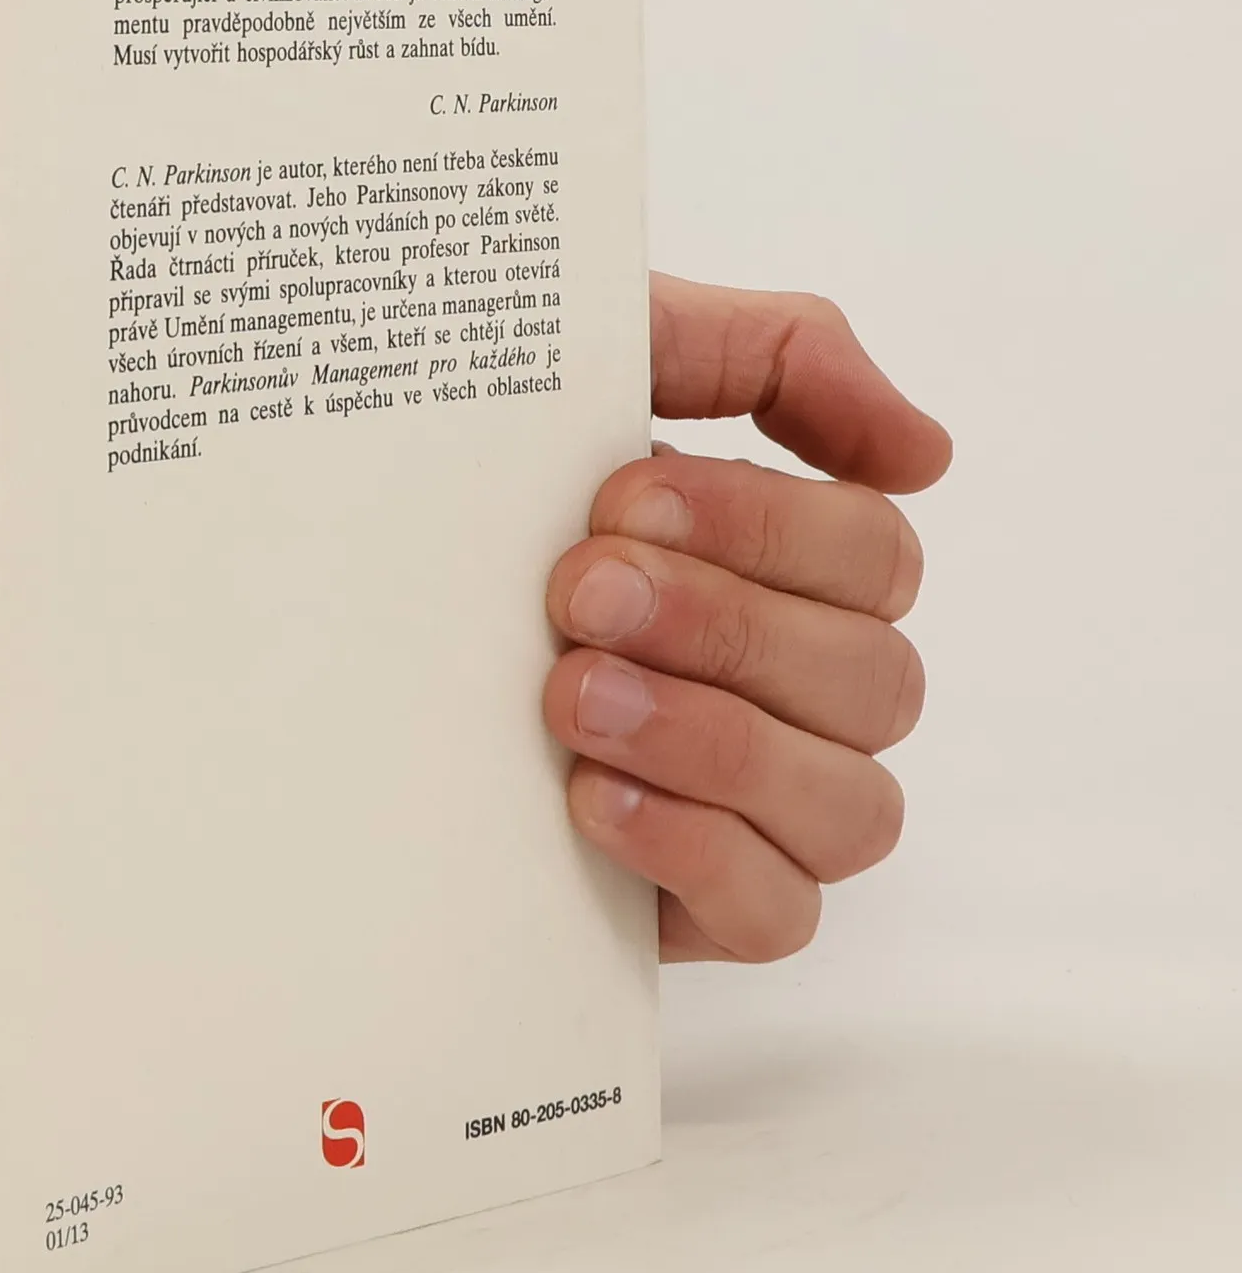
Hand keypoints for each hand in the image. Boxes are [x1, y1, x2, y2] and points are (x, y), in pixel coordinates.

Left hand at [542, 274, 952, 961]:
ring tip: (572, 698)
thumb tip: (924, 453)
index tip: (619, 501)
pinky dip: (698, 855)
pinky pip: (779, 916)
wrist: (349, 607)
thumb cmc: (494, 479)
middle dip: (721, 629)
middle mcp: (808, 693)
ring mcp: (769, 808)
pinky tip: (589, 800)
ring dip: (712, 743)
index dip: (763, 529)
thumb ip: (773, 357)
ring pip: (850, 807)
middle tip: (576, 596)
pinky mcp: (707, 905)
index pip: (874, 558)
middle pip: (873, 681)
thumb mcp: (608, 367)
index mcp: (800, 571)